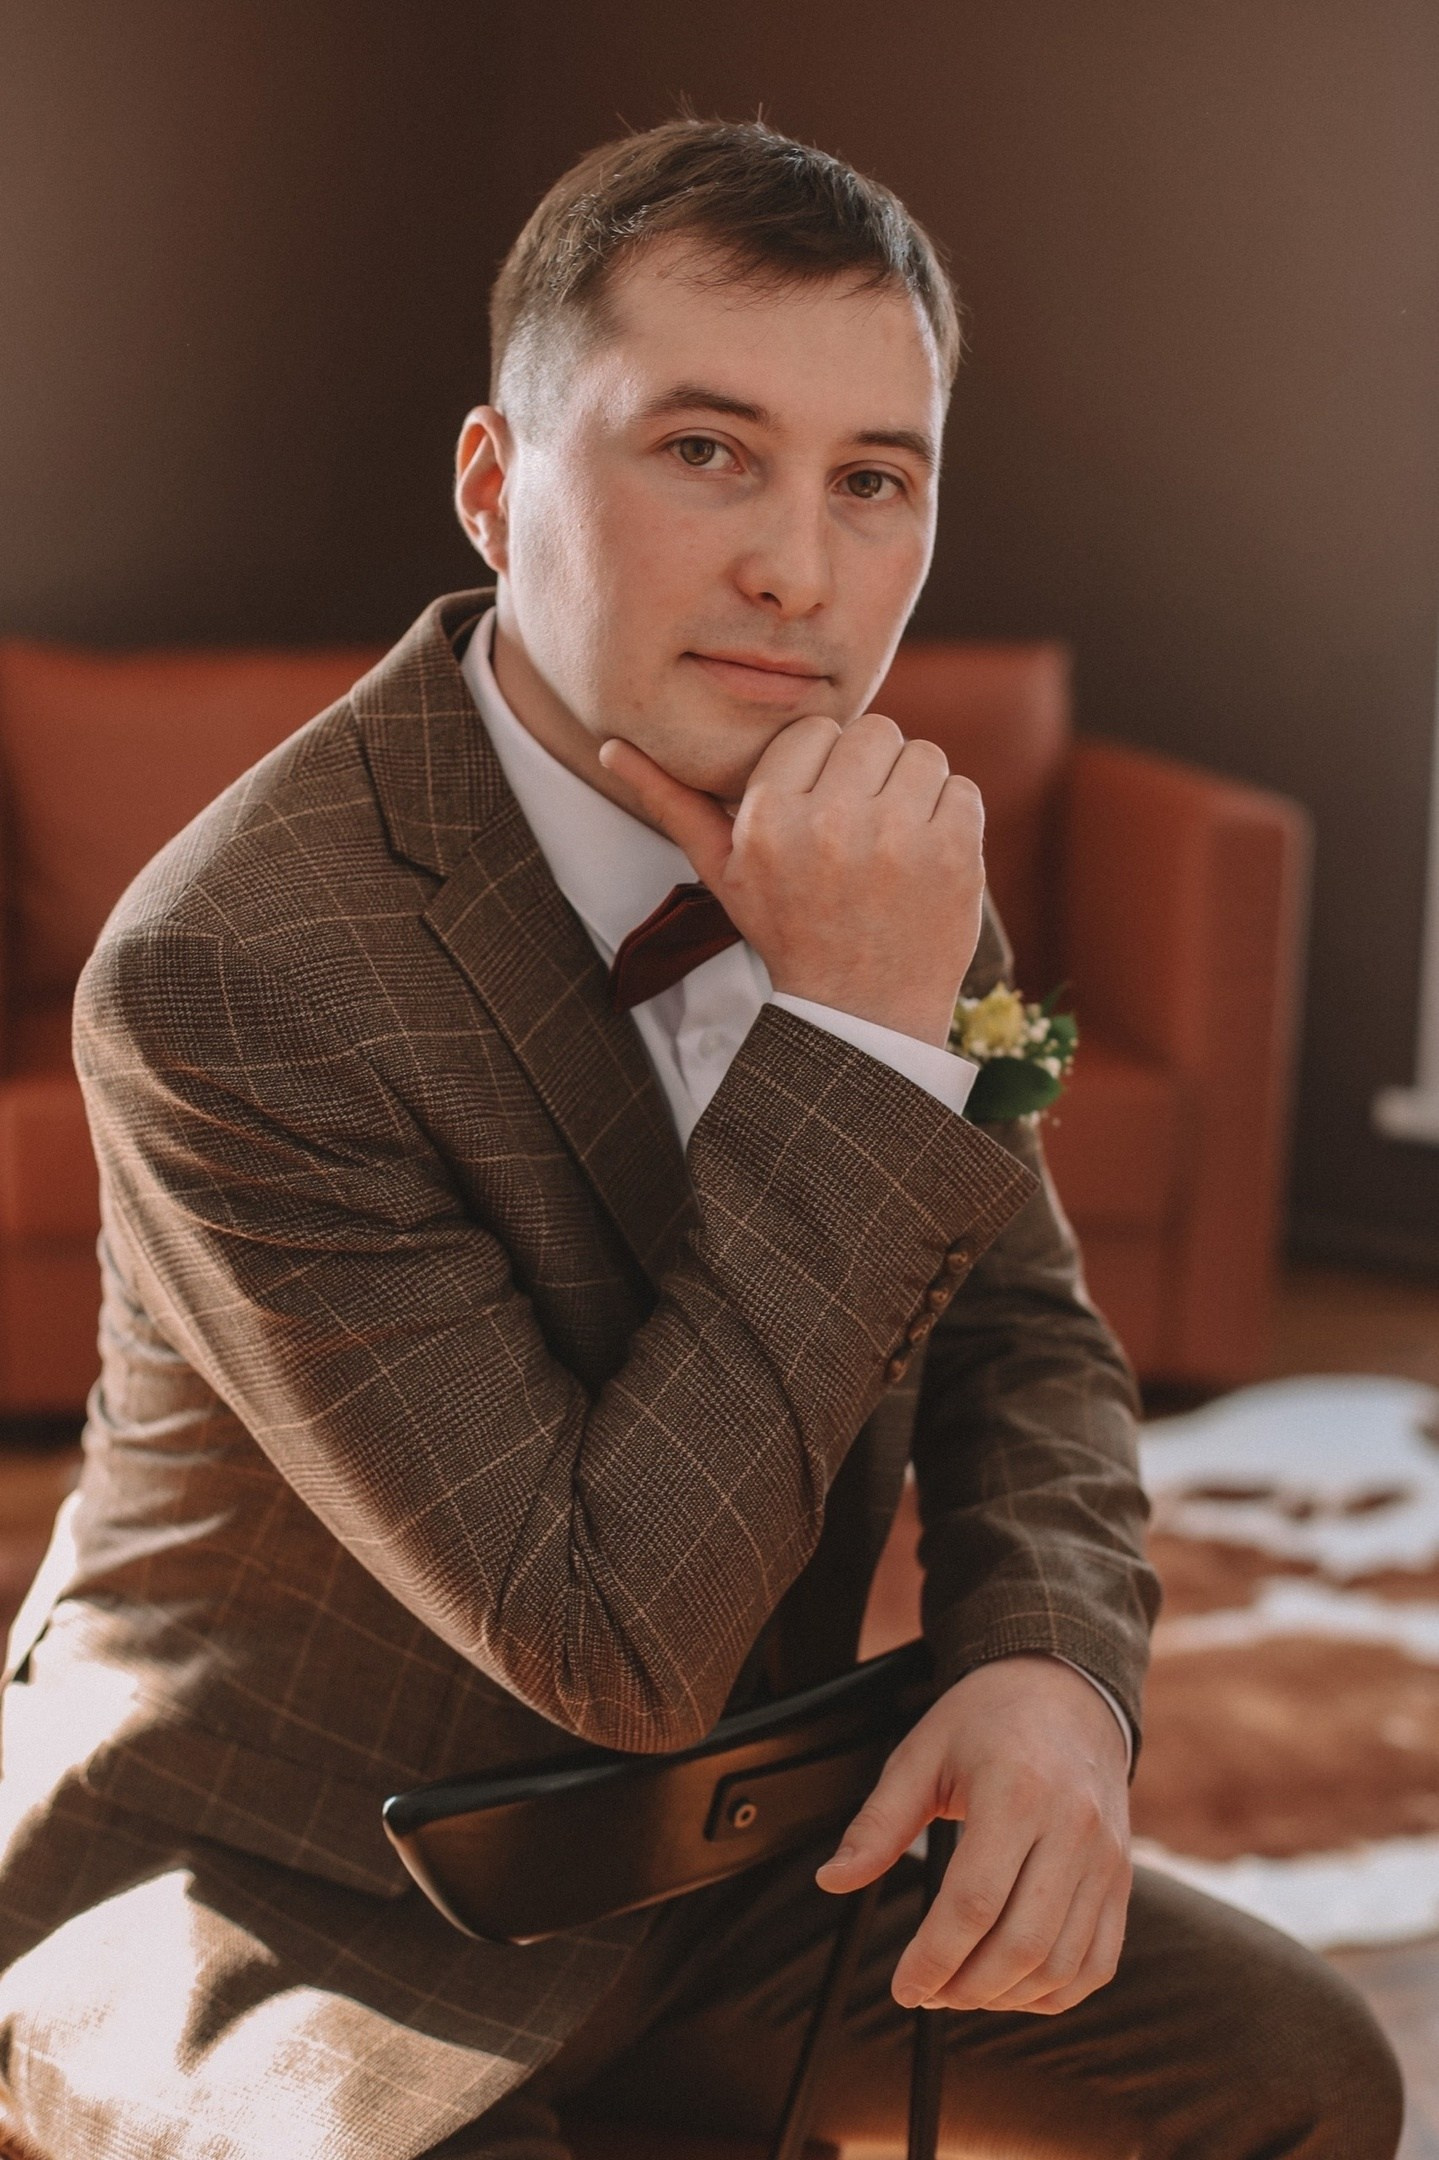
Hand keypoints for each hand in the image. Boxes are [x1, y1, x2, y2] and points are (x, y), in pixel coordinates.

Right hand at [598, 712, 983, 1046]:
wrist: (862, 1012)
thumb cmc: (789, 932)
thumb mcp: (722, 873)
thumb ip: (673, 804)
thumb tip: (609, 750)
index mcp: (769, 820)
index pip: (812, 731)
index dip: (821, 766)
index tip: (821, 808)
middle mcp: (831, 823)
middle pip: (872, 731)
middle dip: (869, 771)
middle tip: (862, 823)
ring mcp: (899, 839)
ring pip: (921, 753)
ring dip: (912, 789)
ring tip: (894, 839)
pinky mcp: (954, 854)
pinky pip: (961, 788)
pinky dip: (951, 816)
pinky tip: (926, 857)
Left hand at [815, 1656, 1131, 2014]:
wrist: (1066, 1691)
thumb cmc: (985, 1721)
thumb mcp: (920, 1754)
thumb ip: (878, 1822)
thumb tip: (830, 1880)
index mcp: (1015, 1792)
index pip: (974, 1903)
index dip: (933, 1958)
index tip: (902, 1986)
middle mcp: (1072, 1828)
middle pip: (1021, 1945)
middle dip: (965, 1987)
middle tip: (927, 1992)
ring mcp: (1106, 1858)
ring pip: (1061, 1964)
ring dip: (1006, 1998)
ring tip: (960, 1990)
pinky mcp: (1120, 1877)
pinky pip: (1097, 1962)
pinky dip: (1054, 1993)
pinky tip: (1011, 1988)